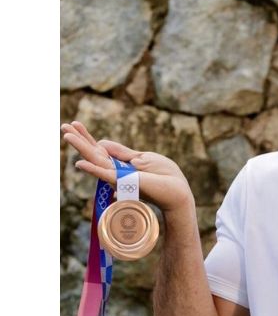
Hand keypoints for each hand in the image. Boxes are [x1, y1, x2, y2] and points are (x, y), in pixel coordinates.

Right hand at [61, 120, 194, 213]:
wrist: (177, 191)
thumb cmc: (164, 176)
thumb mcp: (142, 158)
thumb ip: (121, 152)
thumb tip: (101, 142)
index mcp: (120, 165)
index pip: (100, 149)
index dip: (87, 137)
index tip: (75, 123)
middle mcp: (116, 171)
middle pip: (93, 153)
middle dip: (79, 140)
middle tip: (63, 126)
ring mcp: (119, 177)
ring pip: (95, 160)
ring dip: (81, 147)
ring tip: (66, 134)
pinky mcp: (125, 182)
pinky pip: (106, 175)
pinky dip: (93, 169)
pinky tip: (79, 164)